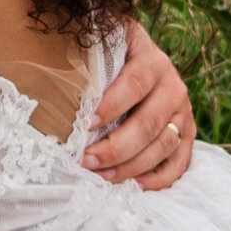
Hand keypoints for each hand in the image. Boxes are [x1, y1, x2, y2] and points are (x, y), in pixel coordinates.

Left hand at [83, 20, 196, 189]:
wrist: (141, 56)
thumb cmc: (108, 56)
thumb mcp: (99, 45)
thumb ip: (81, 55)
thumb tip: (43, 75)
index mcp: (151, 60)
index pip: (135, 83)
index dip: (112, 105)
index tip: (85, 123)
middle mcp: (172, 86)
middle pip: (148, 123)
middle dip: (115, 148)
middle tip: (85, 160)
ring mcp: (182, 112)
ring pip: (163, 145)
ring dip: (131, 166)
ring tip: (100, 176)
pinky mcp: (186, 133)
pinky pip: (180, 161)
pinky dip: (160, 177)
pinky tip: (136, 184)